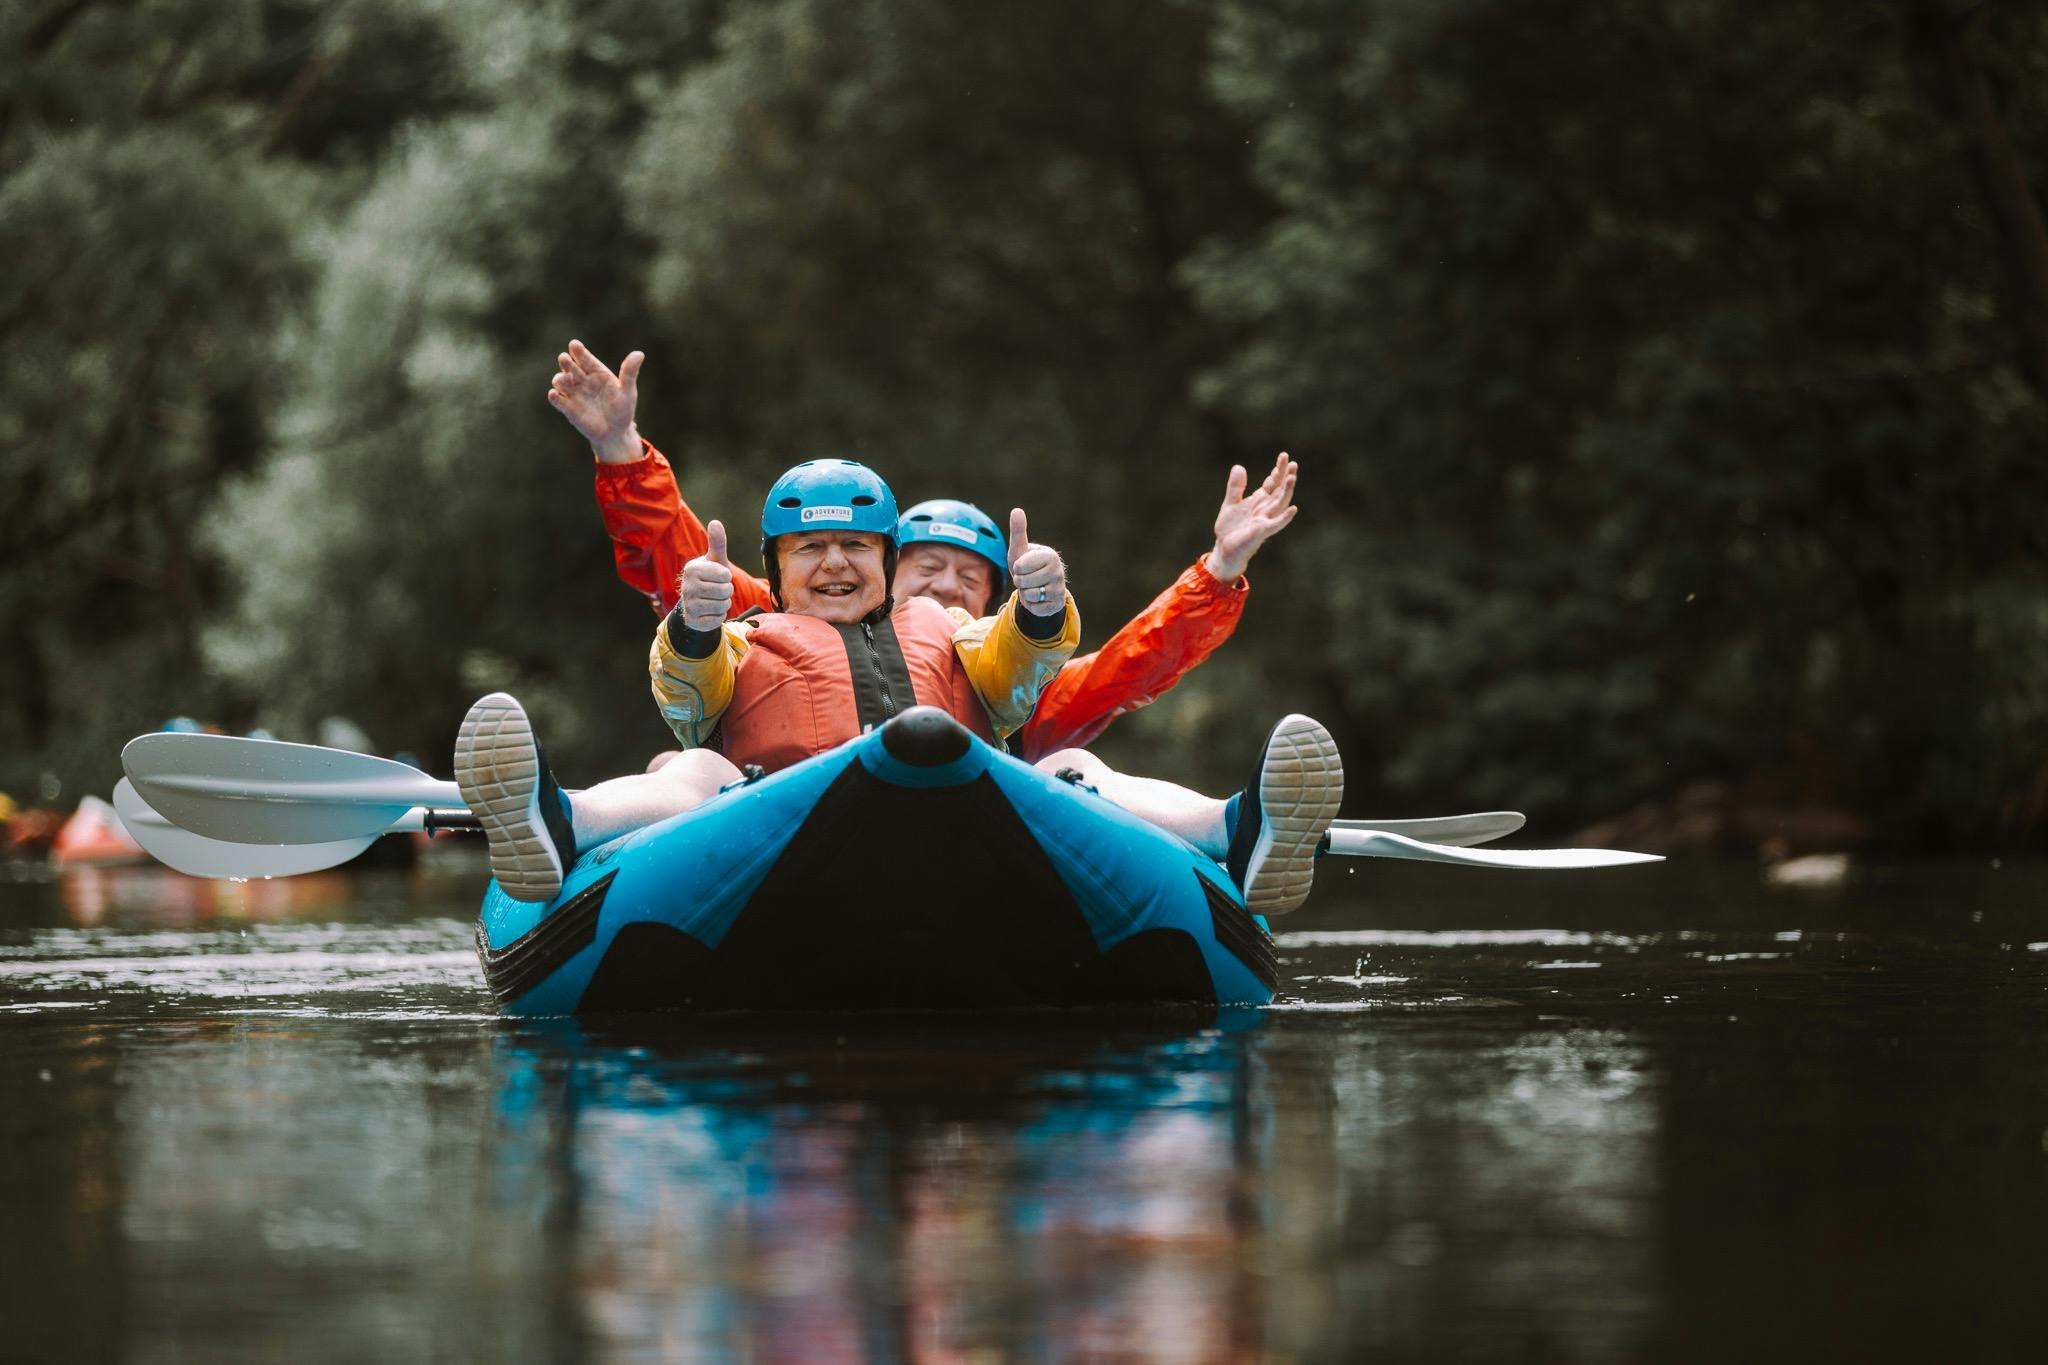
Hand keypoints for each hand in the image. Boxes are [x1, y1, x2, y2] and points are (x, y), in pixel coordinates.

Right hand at [547, 340, 643, 463]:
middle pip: (570, 367)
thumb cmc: (622, 409)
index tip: (574, 344)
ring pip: (561, 382)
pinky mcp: (568, 408)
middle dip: (566, 362)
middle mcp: (582, 380)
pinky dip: (554, 397)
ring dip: (559, 379)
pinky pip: (558, 401)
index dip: (579, 351)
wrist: (615, 433)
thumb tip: (639, 353)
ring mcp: (574, 393)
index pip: (585, 359)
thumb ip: (629, 373)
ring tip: (563, 380)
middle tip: (564, 358)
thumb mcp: (627, 391)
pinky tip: (554, 394)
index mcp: (597, 372)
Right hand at [679, 519, 735, 630]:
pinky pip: (718, 619)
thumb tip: (716, 522)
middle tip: (716, 589)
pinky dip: (718, 615)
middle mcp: (687, 586)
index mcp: (692, 569)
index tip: (718, 576)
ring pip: (723, 605)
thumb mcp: (715, 560)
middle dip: (726, 591)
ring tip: (713, 599)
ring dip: (723, 603)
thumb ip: (717, 542)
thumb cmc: (710, 577)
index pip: (725, 574)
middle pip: (725, 590)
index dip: (727, 577)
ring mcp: (688, 604)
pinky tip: (709, 611)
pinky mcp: (693, 621)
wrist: (696, 602)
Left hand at [1008, 508, 1067, 616]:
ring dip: (1025, 593)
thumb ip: (1018, 531)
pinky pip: (1035, 608)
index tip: (1024, 566)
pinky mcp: (1057, 605)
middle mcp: (1058, 571)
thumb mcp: (1020, 549)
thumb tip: (1017, 510)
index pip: (1020, 566)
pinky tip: (1038, 599)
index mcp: (1050, 556)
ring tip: (1032, 588)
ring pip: (1029, 595)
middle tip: (1028, 578)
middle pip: (1023, 581)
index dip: (1017, 568)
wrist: (1039, 587)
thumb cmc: (1027, 565)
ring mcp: (1059, 589)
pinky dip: (1031, 605)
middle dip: (1020, 582)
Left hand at [1207, 451, 1298, 581]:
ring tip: (1292, 477)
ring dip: (1287, 491)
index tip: (1284, 457)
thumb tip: (1239, 466)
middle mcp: (1265, 510)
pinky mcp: (1261, 532)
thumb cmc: (1230, 529)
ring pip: (1280, 504)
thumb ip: (1236, 487)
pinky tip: (1293, 509)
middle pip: (1279, 490)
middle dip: (1285, 477)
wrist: (1224, 549)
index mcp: (1259, 502)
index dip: (1278, 471)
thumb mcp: (1231, 503)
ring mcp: (1265, 520)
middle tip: (1292, 462)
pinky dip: (1284, 517)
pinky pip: (1276, 524)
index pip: (1272, 484)